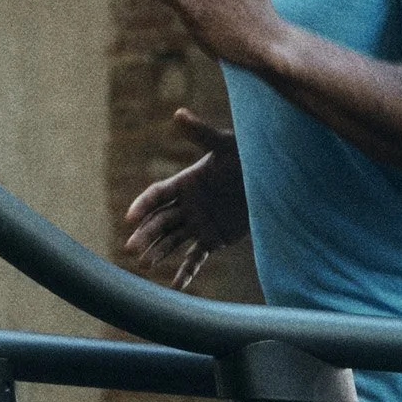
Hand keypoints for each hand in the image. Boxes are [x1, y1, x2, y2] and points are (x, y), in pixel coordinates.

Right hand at [123, 109, 247, 288]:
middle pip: (159, 222)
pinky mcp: (214, 239)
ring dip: (158, 253)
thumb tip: (178, 113)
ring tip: (145, 266)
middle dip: (145, 236)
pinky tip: (175, 287)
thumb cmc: (248, 156)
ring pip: (172, 241)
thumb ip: (201, 133)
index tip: (129, 219)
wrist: (272, 178)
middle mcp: (187, 205)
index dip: (141, 206)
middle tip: (131, 250)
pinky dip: (186, 272)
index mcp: (185, 182)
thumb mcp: (225, 145)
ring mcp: (199, 223)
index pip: (156, 195)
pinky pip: (196, 258)